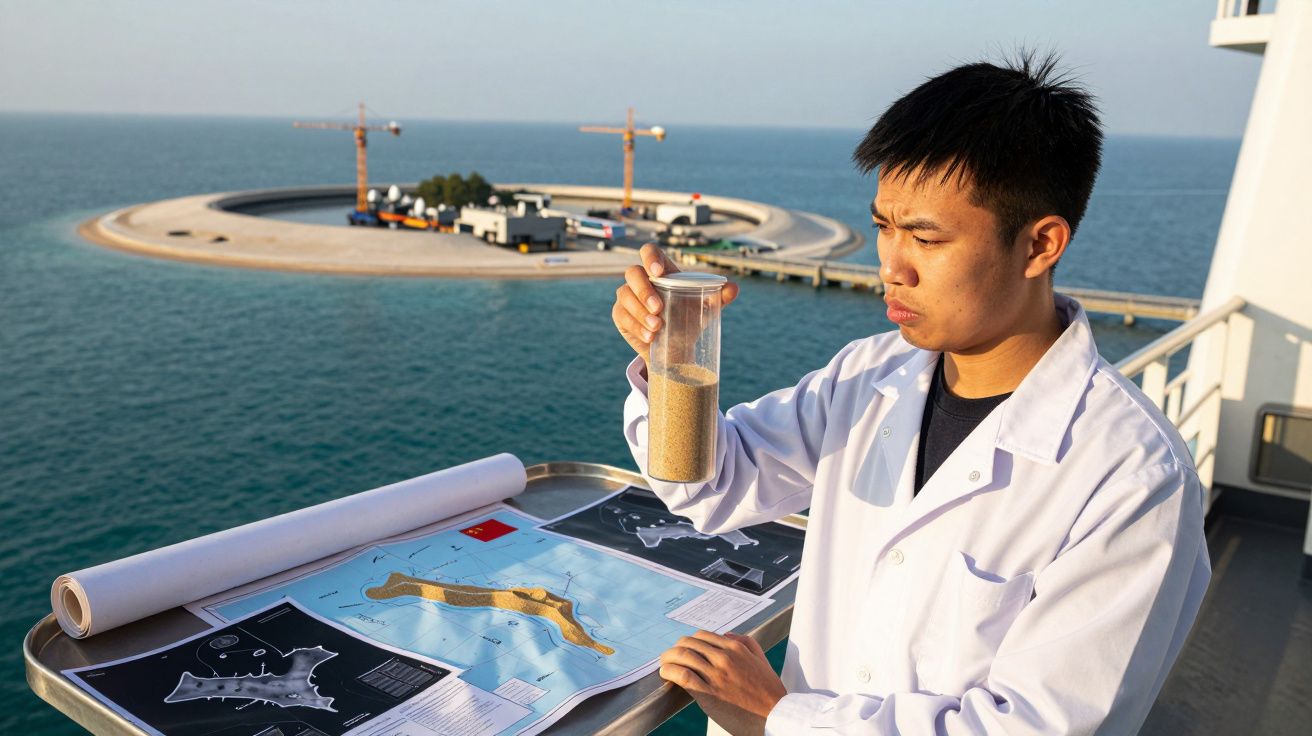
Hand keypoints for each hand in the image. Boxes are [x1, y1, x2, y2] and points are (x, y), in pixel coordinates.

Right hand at [612, 243, 739, 362]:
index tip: (659, 272)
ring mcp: (628, 297)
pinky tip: (650, 337)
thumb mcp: (706, 310)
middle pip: (632, 272)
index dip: (650, 257)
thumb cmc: (690, 321)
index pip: (649, 252)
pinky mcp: (621, 315)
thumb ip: (719, 298)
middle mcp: (642, 280)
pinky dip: (636, 326)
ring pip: (625, 295)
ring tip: (657, 328)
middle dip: (643, 290)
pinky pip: (622, 315)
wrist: (676, 350)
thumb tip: (733, 288)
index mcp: (662, 272)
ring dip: (640, 312)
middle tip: (659, 308)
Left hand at [659, 631, 785, 735]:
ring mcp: (716, 675)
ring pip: (682, 656)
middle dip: (675, 648)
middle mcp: (724, 657)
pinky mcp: (708, 693)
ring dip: (668, 659)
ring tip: (664, 665)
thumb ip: (747, 643)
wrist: (776, 716)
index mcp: (736, 648)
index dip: (688, 641)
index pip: (702, 636)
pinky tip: (666, 674)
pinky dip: (669, 671)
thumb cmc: (770, 693)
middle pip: (689, 644)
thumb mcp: (762, 660)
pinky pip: (682, 675)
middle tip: (669, 656)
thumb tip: (727, 634)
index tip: (682, 648)